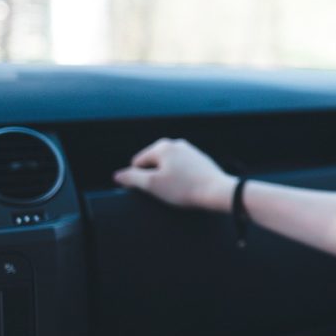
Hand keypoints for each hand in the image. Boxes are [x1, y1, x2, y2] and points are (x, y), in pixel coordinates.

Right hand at [113, 138, 235, 211]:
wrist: (217, 191)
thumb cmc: (185, 188)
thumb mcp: (152, 185)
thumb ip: (132, 178)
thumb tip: (118, 175)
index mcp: (162, 146)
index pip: (138, 163)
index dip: (140, 179)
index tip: (153, 190)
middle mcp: (176, 143)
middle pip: (154, 163)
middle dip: (155, 177)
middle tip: (167, 191)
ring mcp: (190, 150)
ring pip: (168, 167)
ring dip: (168, 179)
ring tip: (178, 190)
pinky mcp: (200, 160)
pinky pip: (182, 170)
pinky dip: (181, 178)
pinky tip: (187, 188)